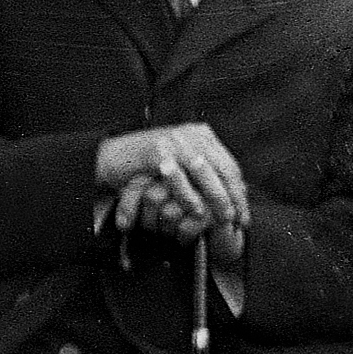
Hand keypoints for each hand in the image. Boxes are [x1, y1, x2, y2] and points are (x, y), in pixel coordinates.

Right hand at [95, 122, 246, 239]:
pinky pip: (179, 177)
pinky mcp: (157, 151)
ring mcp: (174, 140)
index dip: (238, 192)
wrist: (109, 157)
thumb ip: (203, 173)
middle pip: (221, 168)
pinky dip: (189, 195)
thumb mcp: (180, 164)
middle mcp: (191, 134)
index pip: (229, 166)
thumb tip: (235, 193)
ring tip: (222, 218)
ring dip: (215, 197)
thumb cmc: (146, 167)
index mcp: (201, 135)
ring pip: (204, 172)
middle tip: (236, 219)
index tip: (243, 214)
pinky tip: (196, 210)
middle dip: (232, 197)